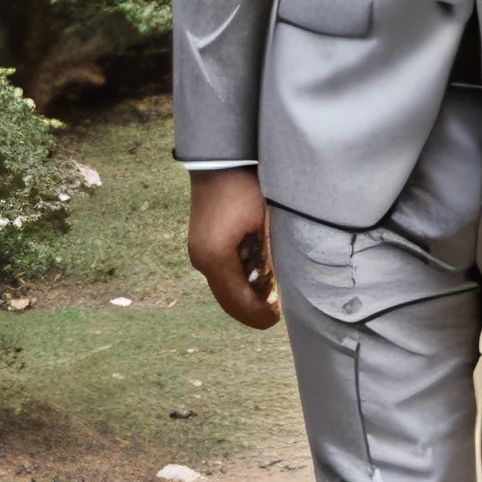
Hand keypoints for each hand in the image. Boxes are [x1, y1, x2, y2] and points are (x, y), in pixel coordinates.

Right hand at [187, 168, 280, 328]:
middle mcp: (202, 261)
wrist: (219, 162)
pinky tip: (258, 278)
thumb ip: (271, 255)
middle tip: (275, 315)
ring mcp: (199, 252)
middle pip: (227, 300)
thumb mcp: (264, 222)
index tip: (277, 320)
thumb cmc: (244, 188)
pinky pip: (220, 272)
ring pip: (223, 288)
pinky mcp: (201, 244)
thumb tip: (282, 284)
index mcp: (215, 258)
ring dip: (245, 297)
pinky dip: (238, 281)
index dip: (258, 315)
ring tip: (271, 298)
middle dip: (251, 310)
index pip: (238, 301)